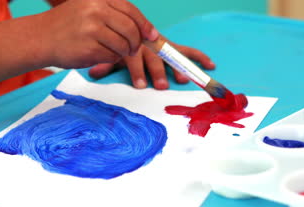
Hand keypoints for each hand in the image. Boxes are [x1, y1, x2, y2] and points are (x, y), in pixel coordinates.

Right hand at [41, 0, 157, 68]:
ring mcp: (92, 29)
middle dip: (136, 43)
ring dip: (122, 52)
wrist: (41, 37)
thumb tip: (147, 31)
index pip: (131, 11)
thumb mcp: (90, 8)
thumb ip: (115, 14)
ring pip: (123, 45)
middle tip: (133, 49)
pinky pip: (112, 57)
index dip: (145, 25)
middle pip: (131, 29)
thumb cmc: (69, 25)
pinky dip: (110, 59)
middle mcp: (95, 9)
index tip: (152, 36)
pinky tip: (99, 54)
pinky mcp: (89, 48)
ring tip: (113, 51)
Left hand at [88, 43, 215, 88]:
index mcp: (133, 46)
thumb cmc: (121, 44)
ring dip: (177, 68)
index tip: (140, 86)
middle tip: (161, 86)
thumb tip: (92, 73)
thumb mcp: (112, 53)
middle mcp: (149, 44)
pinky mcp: (173, 45)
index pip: (135, 59)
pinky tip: (210, 65)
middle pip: (154, 58)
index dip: (137, 72)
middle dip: (158, 72)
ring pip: (171, 55)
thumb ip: (105, 63)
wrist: (129, 23)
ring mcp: (163, 44)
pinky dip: (199, 57)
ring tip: (181, 80)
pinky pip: (188, 50)